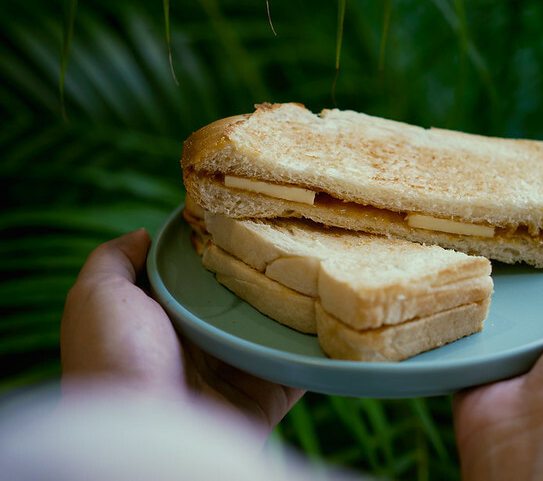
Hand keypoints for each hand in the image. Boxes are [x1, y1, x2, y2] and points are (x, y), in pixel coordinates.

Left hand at [60, 228, 304, 443]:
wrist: (145, 434)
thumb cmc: (115, 358)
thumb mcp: (97, 297)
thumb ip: (113, 261)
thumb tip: (145, 233)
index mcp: (162, 320)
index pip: (196, 276)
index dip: (217, 247)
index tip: (246, 214)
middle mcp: (201, 343)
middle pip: (242, 299)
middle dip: (267, 271)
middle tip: (297, 233)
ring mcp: (237, 370)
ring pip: (277, 328)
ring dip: (301, 305)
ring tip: (328, 267)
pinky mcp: (267, 393)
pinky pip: (301, 365)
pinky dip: (322, 346)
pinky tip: (340, 314)